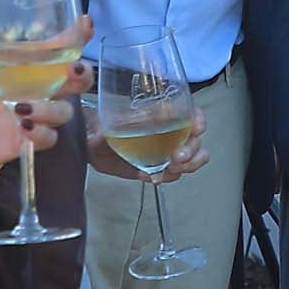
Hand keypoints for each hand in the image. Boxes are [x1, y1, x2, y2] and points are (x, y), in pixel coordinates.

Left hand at [0, 20, 88, 174]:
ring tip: (22, 108)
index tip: (85, 24)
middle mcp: (37, 89)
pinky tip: (23, 128)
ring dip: (50, 108)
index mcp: (23, 68)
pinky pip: (50, 137)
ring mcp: (37, 116)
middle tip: (73, 70)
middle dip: (82, 73)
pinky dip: (41, 132)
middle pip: (76, 79)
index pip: (55, 49)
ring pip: (65, 110)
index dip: (75, 36)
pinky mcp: (31, 140)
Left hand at [89, 102, 209, 183]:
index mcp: (159, 113)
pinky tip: (150, 176)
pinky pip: (173, 173)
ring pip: (192, 157)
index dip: (197, 119)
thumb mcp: (100, 125)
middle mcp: (168, 130)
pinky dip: (166, 177)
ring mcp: (165, 150)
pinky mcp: (158, 167)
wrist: (91, 148)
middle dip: (191, 149)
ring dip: (187, 165)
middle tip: (177, 158)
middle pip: (194, 138)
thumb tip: (100, 135)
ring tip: (170, 169)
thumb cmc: (99, 128)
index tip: (195, 128)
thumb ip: (99, 130)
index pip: (188, 112)